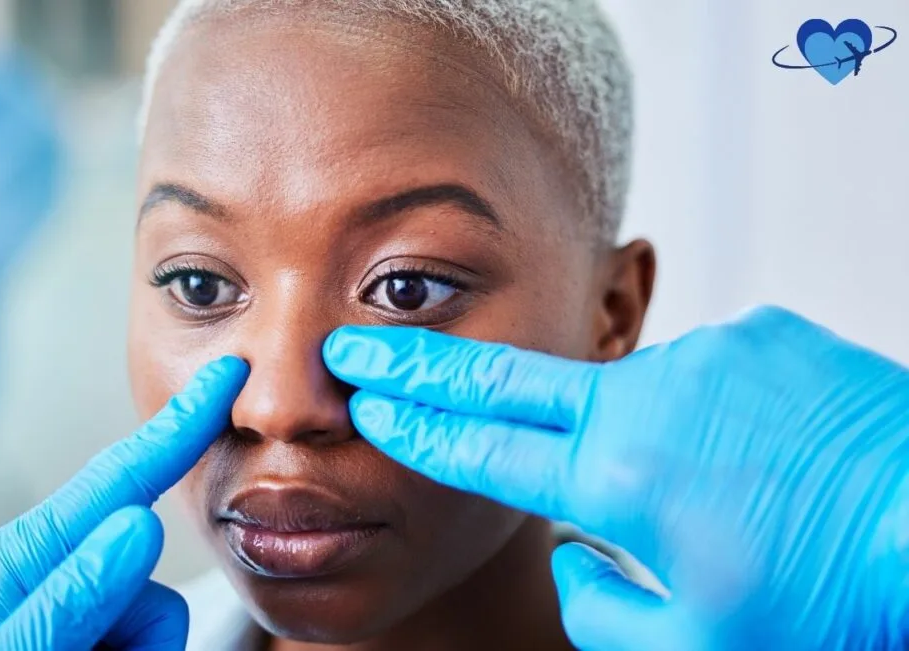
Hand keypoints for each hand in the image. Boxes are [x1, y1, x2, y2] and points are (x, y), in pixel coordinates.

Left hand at [0, 357, 248, 650]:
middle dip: (144, 626)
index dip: (179, 425)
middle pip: (147, 574)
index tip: (225, 374)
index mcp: (19, 565)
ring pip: (155, 622)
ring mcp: (72, 619)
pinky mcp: (92, 643)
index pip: (120, 479)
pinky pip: (147, 646)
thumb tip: (138, 523)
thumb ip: (63, 599)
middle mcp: (51, 583)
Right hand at [323, 306, 908, 649]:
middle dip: (422, 368)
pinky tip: (766, 458)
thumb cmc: (832, 604)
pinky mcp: (761, 335)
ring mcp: (708, 356)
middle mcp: (651, 399)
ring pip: (636, 396)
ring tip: (726, 493)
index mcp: (619, 479)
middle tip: (359, 350)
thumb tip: (575, 559)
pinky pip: (709, 377)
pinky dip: (717, 417)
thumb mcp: (693, 645)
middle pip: (505, 381)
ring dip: (649, 438)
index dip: (419, 430)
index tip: (370, 406)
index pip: (485, 449)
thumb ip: (598, 604)